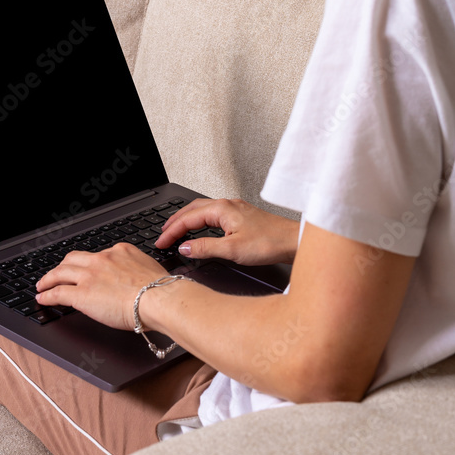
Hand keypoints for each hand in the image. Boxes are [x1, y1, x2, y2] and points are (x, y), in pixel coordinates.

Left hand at [34, 242, 168, 330]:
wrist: (159, 298)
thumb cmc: (161, 290)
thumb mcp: (149, 269)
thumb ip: (136, 270)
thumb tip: (136, 280)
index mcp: (120, 251)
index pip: (98, 255)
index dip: (88, 264)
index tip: (85, 269)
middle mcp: (102, 259)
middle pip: (74, 258)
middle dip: (63, 266)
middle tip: (57, 273)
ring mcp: (90, 275)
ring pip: (61, 272)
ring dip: (49, 278)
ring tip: (43, 285)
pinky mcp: (82, 293)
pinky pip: (58, 292)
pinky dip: (47, 294)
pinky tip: (43, 298)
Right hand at [154, 197, 299, 265]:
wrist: (294, 241)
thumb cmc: (270, 242)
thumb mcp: (232, 249)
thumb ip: (204, 248)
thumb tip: (184, 247)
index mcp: (221, 209)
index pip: (187, 218)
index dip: (171, 231)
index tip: (160, 242)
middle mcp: (227, 204)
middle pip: (192, 210)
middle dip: (174, 222)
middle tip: (162, 235)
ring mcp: (235, 209)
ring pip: (202, 211)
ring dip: (186, 220)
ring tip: (175, 231)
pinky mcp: (241, 216)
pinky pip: (213, 215)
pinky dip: (200, 222)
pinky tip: (201, 230)